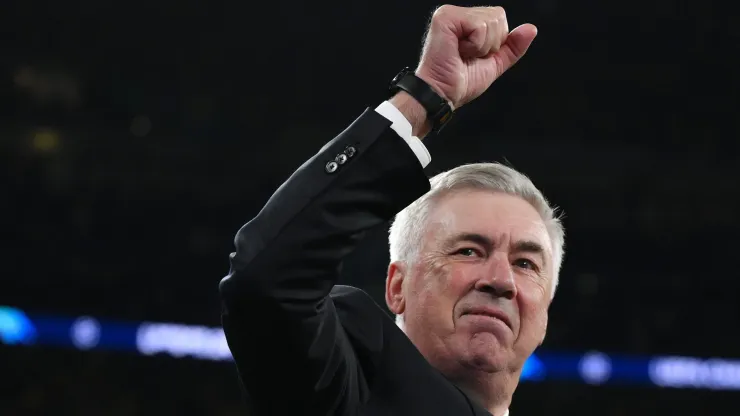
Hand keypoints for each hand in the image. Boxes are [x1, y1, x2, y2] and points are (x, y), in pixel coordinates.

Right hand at [416, 5, 537, 108]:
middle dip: (490, 44)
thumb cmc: (459, 83)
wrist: (441, 94)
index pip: (499, 19)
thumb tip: (531, 29)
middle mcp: (458, 15)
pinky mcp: (445, 18)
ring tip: (461, 55)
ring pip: (491, 21)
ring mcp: (450, 13)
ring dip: (481, 46)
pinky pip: (479, 26)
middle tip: (467, 56)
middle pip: (498, 16)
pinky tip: (457, 51)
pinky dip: (475, 45)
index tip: (474, 56)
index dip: (495, 42)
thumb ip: (512, 47)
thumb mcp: (493, 64)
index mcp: (467, 22)